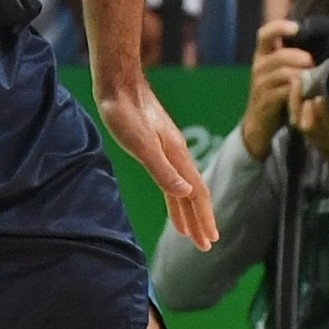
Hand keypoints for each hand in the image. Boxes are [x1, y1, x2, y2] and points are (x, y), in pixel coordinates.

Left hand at [96, 76, 216, 247]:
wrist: (118, 83)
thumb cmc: (125, 112)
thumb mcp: (142, 145)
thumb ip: (163, 170)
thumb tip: (186, 193)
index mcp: (177, 156)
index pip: (197, 193)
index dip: (204, 218)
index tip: (210, 241)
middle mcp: (177, 154)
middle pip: (194, 193)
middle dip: (201, 220)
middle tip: (206, 245)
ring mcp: (168, 150)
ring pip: (183, 187)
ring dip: (189, 210)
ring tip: (191, 232)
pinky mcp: (157, 146)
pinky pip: (172, 177)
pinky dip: (175, 195)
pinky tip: (174, 197)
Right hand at [239, 16, 311, 158]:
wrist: (258, 123)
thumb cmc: (274, 93)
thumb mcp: (279, 72)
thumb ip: (292, 58)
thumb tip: (320, 42)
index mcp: (262, 55)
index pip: (265, 34)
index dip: (279, 27)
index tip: (296, 28)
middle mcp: (259, 67)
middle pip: (281, 55)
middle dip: (300, 58)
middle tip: (312, 63)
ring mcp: (261, 84)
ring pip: (285, 73)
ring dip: (302, 75)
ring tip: (313, 79)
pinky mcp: (266, 100)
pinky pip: (285, 91)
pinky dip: (298, 90)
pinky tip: (307, 93)